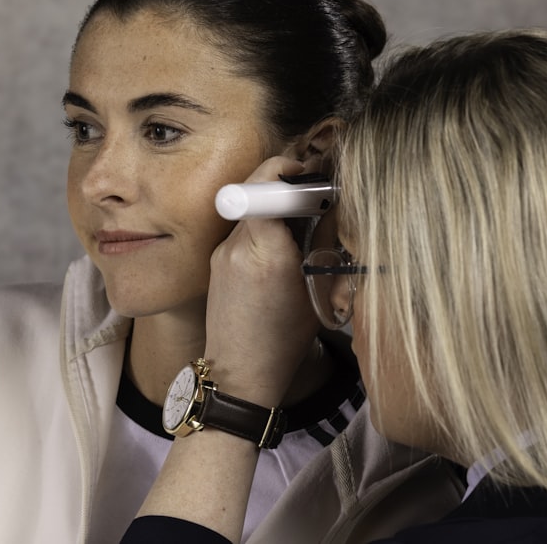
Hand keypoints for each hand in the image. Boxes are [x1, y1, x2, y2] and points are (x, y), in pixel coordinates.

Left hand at [203, 156, 321, 406]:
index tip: (309, 179)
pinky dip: (263, 229)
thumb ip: (321, 244)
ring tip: (299, 232)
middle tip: (313, 202)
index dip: (288, 172)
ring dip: (275, 209)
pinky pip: (242, 228)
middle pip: (257, 189)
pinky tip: (281, 252)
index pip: (265, 185)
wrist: (240, 373)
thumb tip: (330, 205)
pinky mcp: (216, 259)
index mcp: (265, 253)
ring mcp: (221, 251)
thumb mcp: (318, 291)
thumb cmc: (283, 340)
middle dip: (286, 187)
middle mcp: (236, 245)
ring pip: (250, 208)